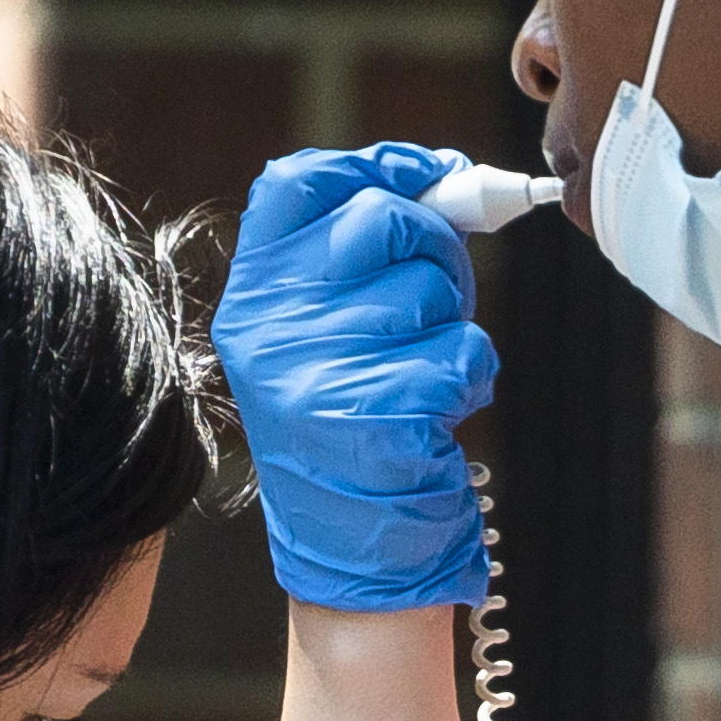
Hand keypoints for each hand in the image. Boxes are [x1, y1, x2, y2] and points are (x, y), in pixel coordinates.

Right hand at [213, 143, 497, 612]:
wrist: (354, 556)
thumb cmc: (353, 431)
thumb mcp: (320, 340)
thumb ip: (358, 259)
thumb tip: (446, 180)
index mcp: (251, 302)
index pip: (296, 183)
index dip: (375, 164)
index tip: (430, 175)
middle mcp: (271, 332)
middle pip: (384, 219)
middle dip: (436, 250)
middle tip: (432, 305)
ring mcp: (319, 374)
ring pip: (433, 287)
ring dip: (453, 327)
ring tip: (421, 377)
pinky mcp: (378, 418)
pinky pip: (462, 351)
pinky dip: (469, 378)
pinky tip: (436, 416)